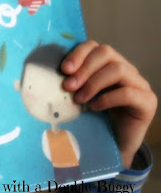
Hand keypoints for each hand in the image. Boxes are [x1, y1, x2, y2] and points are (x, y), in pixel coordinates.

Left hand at [61, 40, 156, 167]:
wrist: (113, 147)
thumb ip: (70, 83)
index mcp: (108, 64)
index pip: (94, 46)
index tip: (63, 69)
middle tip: (68, 86)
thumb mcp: (78, 96)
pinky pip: (129, 92)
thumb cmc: (93, 119)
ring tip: (79, 99)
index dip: (78, 53)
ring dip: (94, 83)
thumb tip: (45, 74)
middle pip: (106, 52)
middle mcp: (127, 70)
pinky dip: (108, 99)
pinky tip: (95, 107)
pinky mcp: (147, 102)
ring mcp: (140, 85)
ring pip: (118, 69)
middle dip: (84, 68)